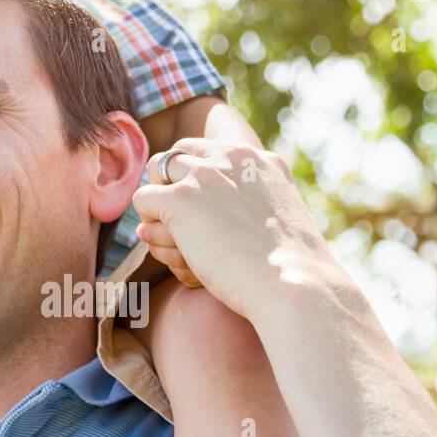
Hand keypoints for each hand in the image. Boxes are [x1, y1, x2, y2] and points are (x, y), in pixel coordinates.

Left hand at [131, 139, 334, 320]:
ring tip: (178, 246)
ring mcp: (203, 175)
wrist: (293, 285)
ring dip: (159, 210)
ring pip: (154, 176)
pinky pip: (142, 201)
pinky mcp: (180, 199)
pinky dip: (152, 228)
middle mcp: (228, 157)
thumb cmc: (287, 269)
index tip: (197, 211)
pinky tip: (176, 253)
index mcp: (256, 158)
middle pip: (172, 158)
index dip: (190, 179)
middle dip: (168, 188)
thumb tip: (191, 210)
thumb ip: (241, 203)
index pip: (201, 151)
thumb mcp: (274, 218)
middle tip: (179, 226)